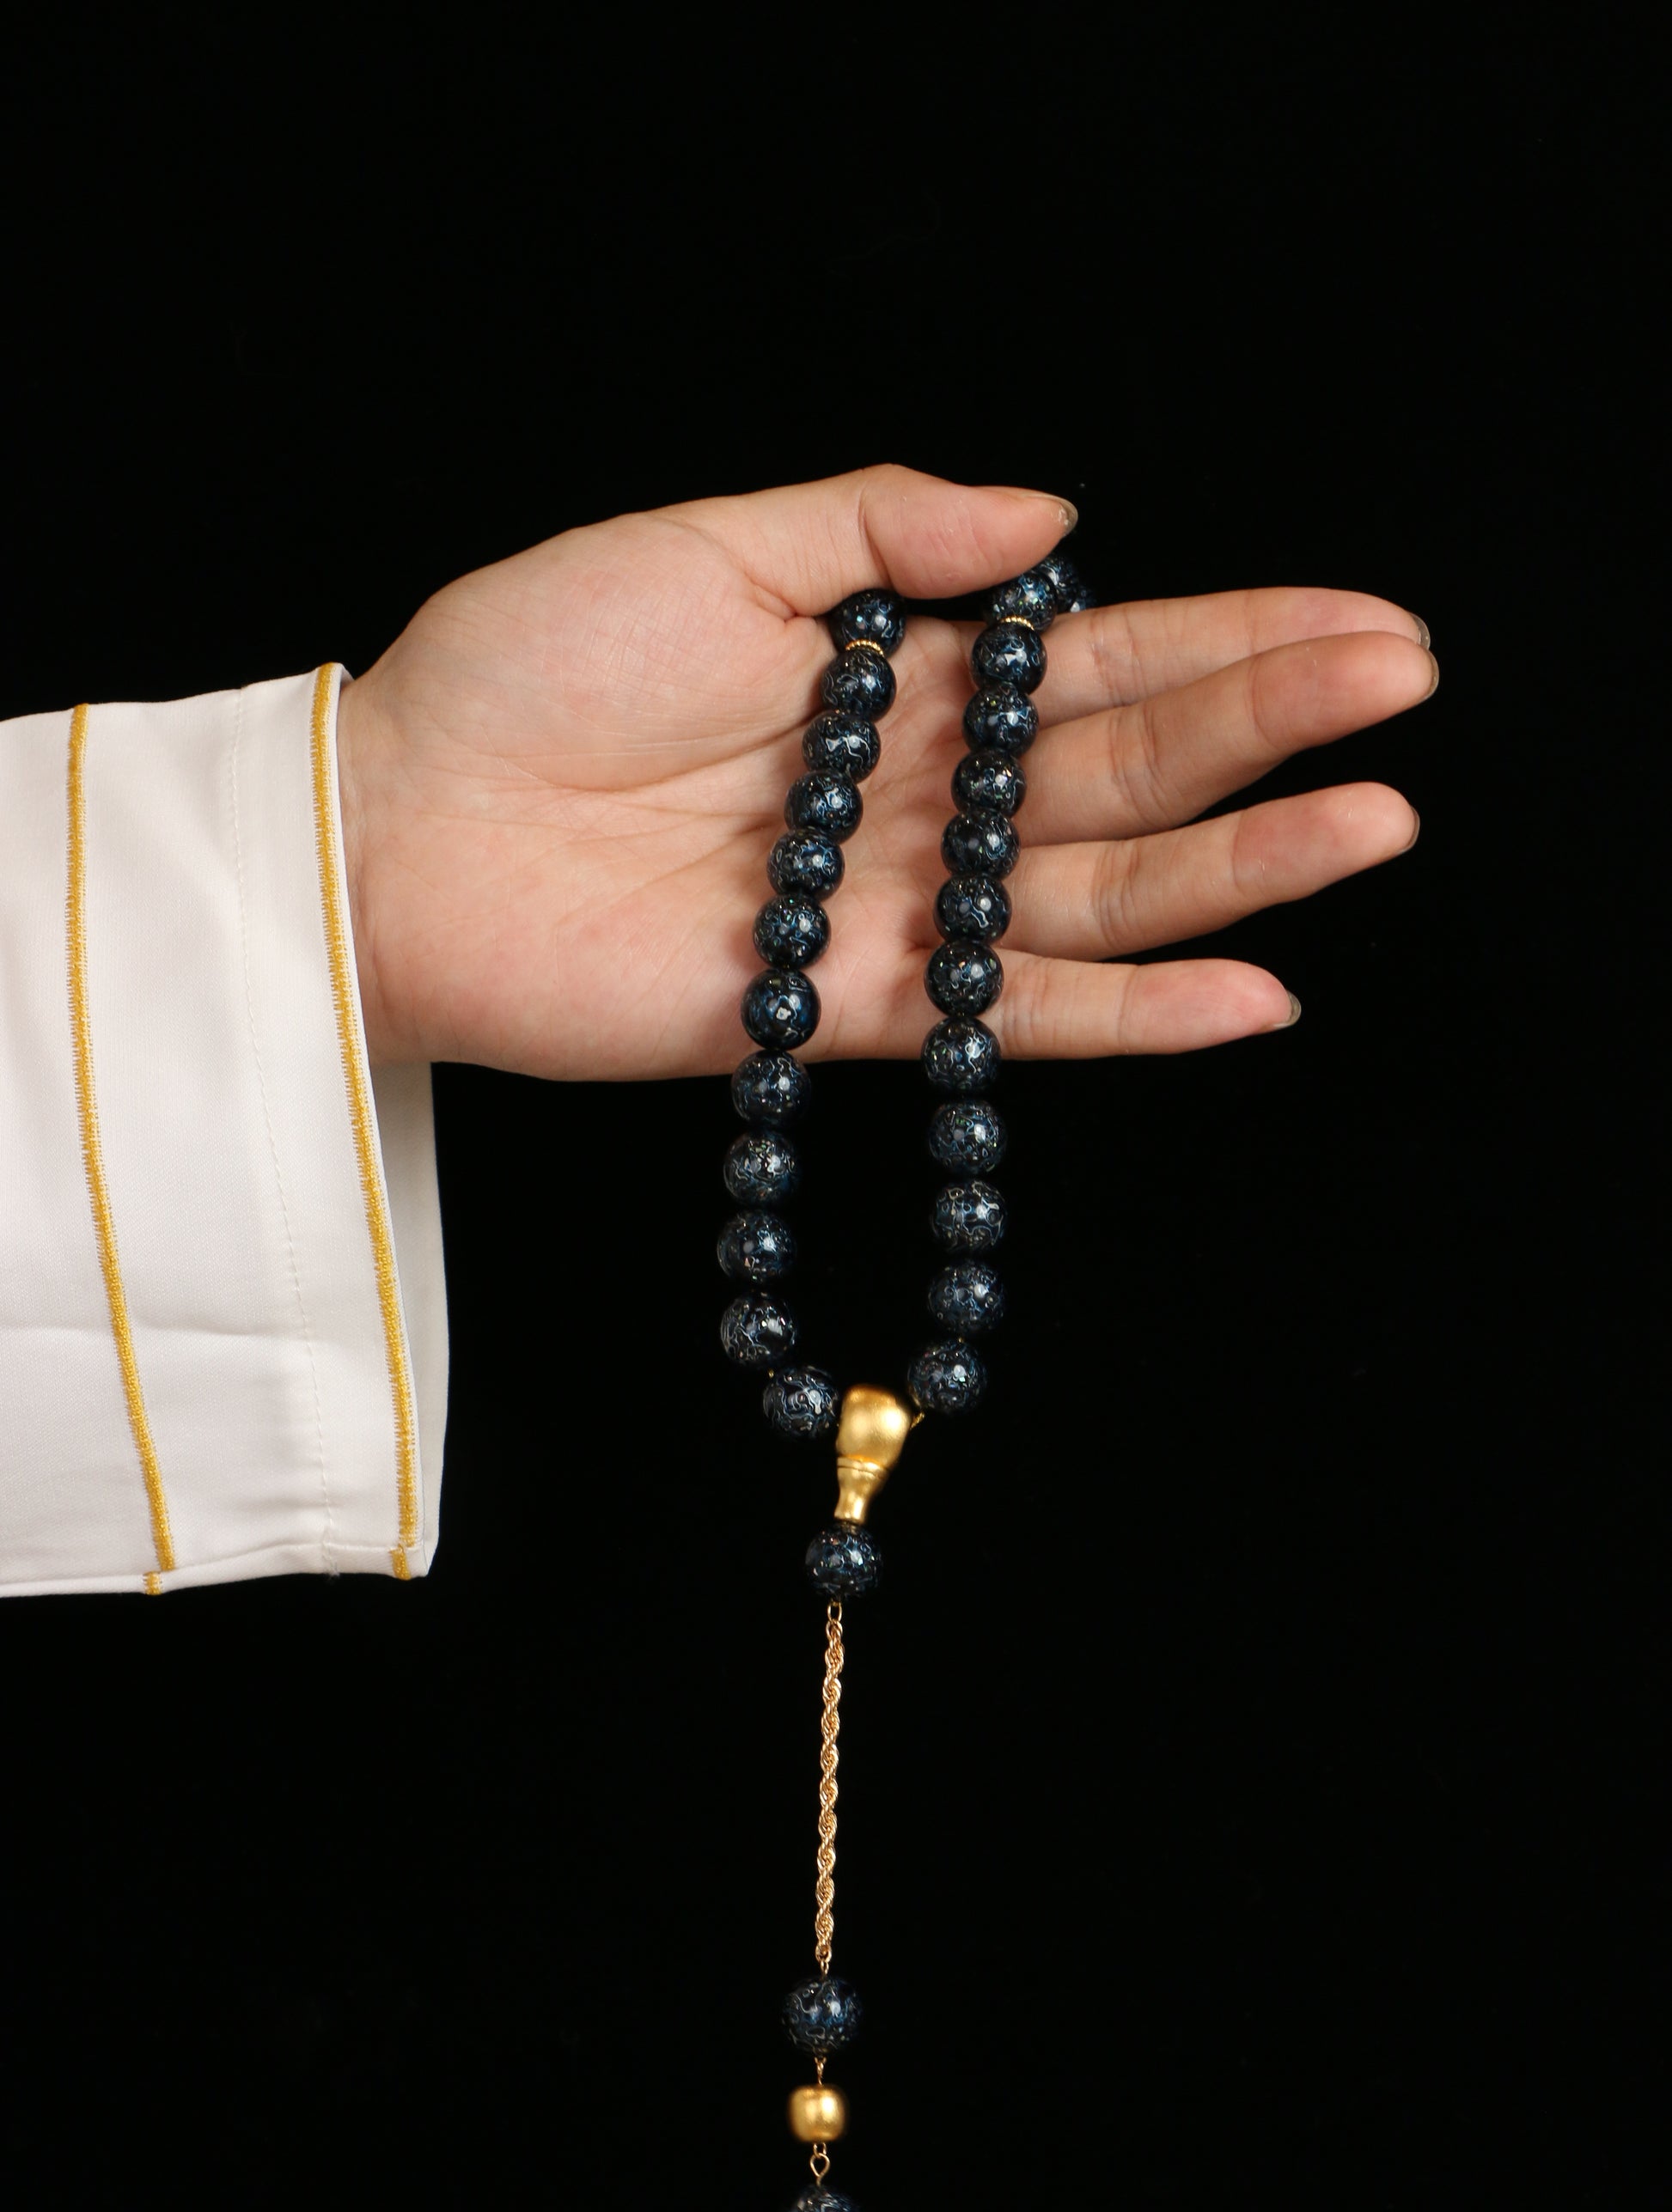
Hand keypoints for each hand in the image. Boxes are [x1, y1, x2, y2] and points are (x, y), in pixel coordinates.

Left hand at [336, 466, 1434, 1077]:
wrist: (394, 826)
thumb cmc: (524, 667)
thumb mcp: (710, 544)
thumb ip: (884, 528)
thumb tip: (1060, 517)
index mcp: (888, 671)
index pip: (1095, 658)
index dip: (1232, 637)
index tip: (1359, 624)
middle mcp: (910, 795)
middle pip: (1125, 769)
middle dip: (1270, 727)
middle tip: (1405, 691)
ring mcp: (885, 911)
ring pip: (1099, 892)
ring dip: (1243, 864)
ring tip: (1375, 821)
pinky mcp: (840, 1013)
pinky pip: (1009, 1020)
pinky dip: (1135, 1014)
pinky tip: (1253, 990)